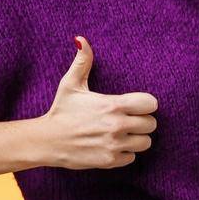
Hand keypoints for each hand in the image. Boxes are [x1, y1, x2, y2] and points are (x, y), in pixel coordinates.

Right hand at [38, 36, 158, 168]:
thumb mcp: (70, 84)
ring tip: (123, 134)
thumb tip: (81, 39)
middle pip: (151, 124)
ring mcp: (114, 145)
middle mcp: (117, 125)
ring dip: (136, 139)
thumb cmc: (61, 110)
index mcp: (113, 105)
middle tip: (128, 121)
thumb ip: (82, 62)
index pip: (150, 104)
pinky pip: (132, 158)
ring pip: (145, 143)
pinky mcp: (110, 161)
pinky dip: (125, 154)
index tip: (136, 106)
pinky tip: (112, 146)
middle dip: (142, 122)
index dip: (146, 104)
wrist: (47, 141)